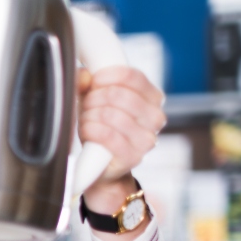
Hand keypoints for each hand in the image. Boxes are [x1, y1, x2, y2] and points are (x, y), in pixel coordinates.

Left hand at [78, 65, 165, 187]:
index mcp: (153, 97)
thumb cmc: (101, 127)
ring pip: (111, 114)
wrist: (101, 165)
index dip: (107, 76)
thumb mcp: (94, 99)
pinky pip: (108, 135)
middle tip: (87, 106)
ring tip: (86, 121)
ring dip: (89, 116)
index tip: (93, 82)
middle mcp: (156, 117)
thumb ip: (87, 82)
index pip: (132, 77)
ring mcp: (148, 139)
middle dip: (93, 98)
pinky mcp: (134, 157)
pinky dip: (91, 130)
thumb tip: (84, 76)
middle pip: (117, 94)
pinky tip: (88, 131)